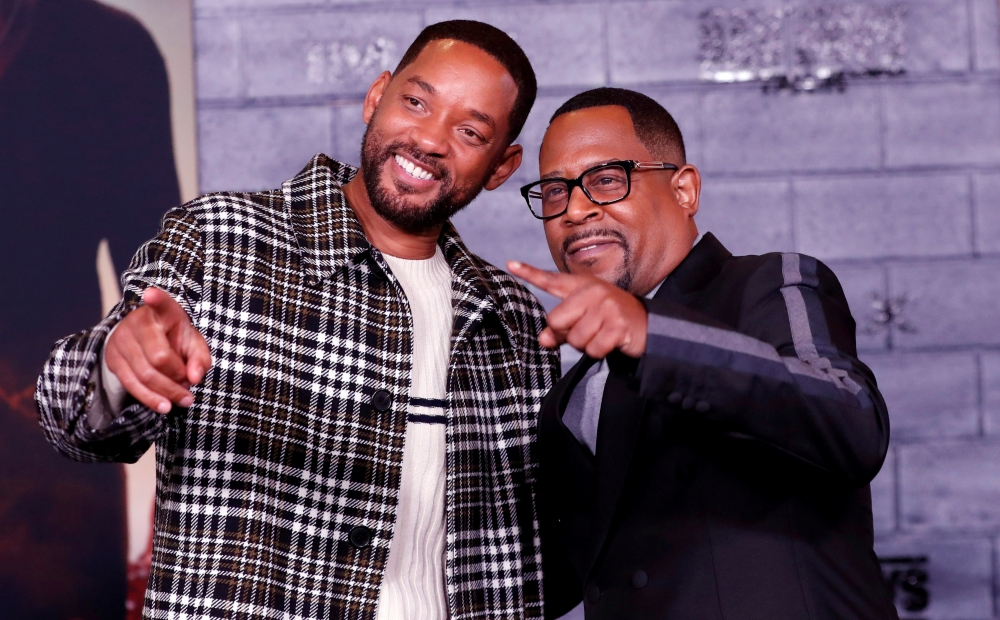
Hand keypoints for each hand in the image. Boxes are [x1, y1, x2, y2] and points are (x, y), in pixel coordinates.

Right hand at [104, 287, 211, 413]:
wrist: (144, 340)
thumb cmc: (175, 339)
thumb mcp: (193, 344)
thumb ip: (200, 358)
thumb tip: (194, 378)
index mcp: (163, 311)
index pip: (161, 303)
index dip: (156, 299)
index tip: (151, 294)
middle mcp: (138, 322)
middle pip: (159, 357)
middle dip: (178, 376)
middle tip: (190, 385)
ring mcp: (122, 339)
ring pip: (145, 374)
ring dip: (167, 391)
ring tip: (185, 400)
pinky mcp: (112, 358)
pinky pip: (131, 384)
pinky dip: (150, 398)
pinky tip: (164, 406)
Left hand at [507, 261, 647, 358]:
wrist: (646, 324)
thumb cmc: (608, 320)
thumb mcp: (583, 318)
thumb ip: (559, 328)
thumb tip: (543, 340)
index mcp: (582, 286)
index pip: (551, 280)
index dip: (530, 273)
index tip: (511, 264)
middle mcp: (593, 292)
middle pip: (556, 321)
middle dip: (567, 334)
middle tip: (586, 329)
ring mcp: (607, 307)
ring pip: (575, 339)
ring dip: (585, 344)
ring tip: (600, 334)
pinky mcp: (618, 325)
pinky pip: (592, 349)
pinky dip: (598, 351)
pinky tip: (610, 341)